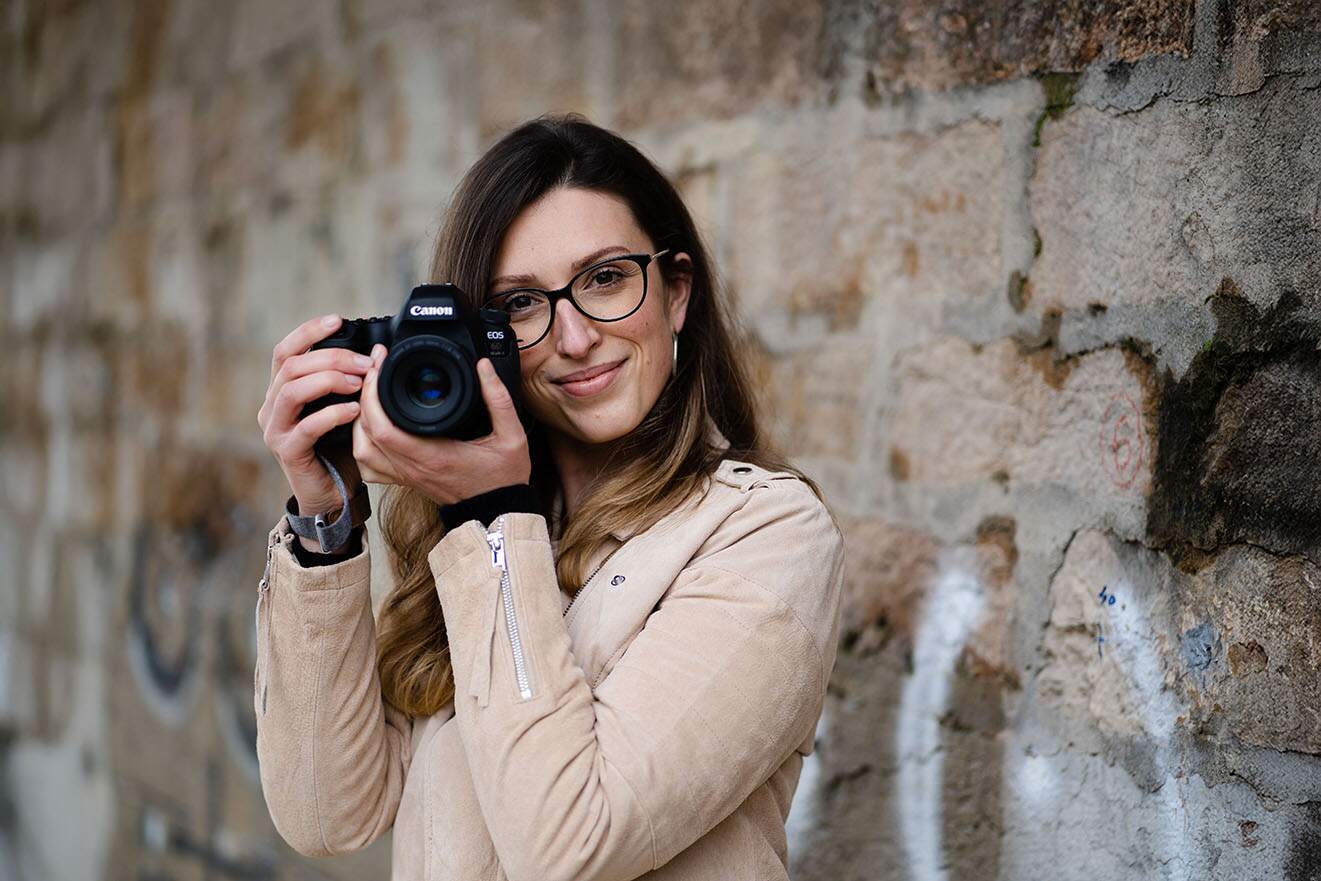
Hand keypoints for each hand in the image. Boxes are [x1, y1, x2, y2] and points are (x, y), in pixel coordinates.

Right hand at [258, 312, 374, 513]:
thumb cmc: (337, 449)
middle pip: (292, 367)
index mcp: (280, 391)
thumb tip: (372, 354)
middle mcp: (271, 407)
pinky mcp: (287, 451)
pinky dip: (332, 413)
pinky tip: (354, 410)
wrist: (330, 495)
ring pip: (292, 391)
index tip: (337, 320)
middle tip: (365, 362)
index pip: (285, 351)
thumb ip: (343, 383)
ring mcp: (275, 430)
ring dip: (329, 380)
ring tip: (359, 382)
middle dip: (331, 357)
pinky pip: (306, 427)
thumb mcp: (339, 408)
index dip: (308, 332)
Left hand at [352, 343, 531, 505]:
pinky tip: (371, 429)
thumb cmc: (504, 478)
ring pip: (362, 450)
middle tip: (375, 369)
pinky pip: (371, 467)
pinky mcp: (407, 480)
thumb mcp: (512, 435)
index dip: (373, 391)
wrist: (499, 511)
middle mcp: (413, 467)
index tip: (380, 364)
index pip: (384, 425)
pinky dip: (364, 445)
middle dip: (364, 395)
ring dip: (359, 421)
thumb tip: (484, 367)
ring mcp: (407, 476)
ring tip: (369, 395)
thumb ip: (499, 399)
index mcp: (433, 455)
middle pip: (366, 432)